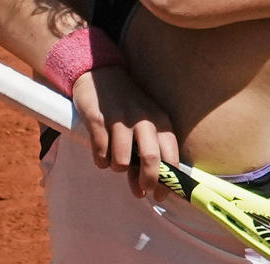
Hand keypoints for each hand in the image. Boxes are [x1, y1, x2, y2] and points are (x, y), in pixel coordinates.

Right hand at [71, 66, 178, 200]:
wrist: (102, 73)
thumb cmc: (128, 107)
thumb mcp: (144, 125)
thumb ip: (146, 156)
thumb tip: (144, 191)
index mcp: (160, 120)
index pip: (171, 155)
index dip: (169, 181)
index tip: (162, 196)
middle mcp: (143, 119)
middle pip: (151, 159)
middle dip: (147, 181)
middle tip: (140, 190)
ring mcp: (120, 119)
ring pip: (121, 161)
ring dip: (117, 168)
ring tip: (114, 160)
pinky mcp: (97, 119)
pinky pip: (100, 153)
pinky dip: (100, 160)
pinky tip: (101, 152)